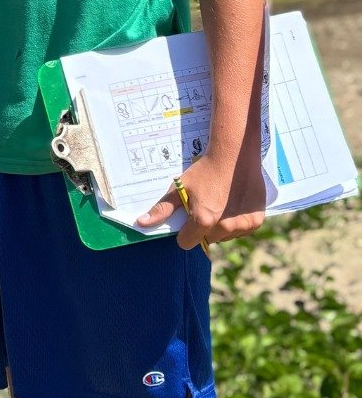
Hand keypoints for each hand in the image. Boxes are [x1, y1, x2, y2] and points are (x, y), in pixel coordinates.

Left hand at [136, 152, 265, 249]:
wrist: (234, 155)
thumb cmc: (204, 171)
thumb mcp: (179, 188)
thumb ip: (162, 209)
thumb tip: (141, 224)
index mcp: (204, 221)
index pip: (186, 242)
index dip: (184, 231)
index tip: (187, 218)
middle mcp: (225, 227)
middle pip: (206, 240)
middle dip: (202, 228)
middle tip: (205, 206)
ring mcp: (243, 225)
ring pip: (224, 237)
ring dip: (220, 227)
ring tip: (220, 203)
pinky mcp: (256, 221)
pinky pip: (241, 231)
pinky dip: (236, 222)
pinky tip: (233, 204)